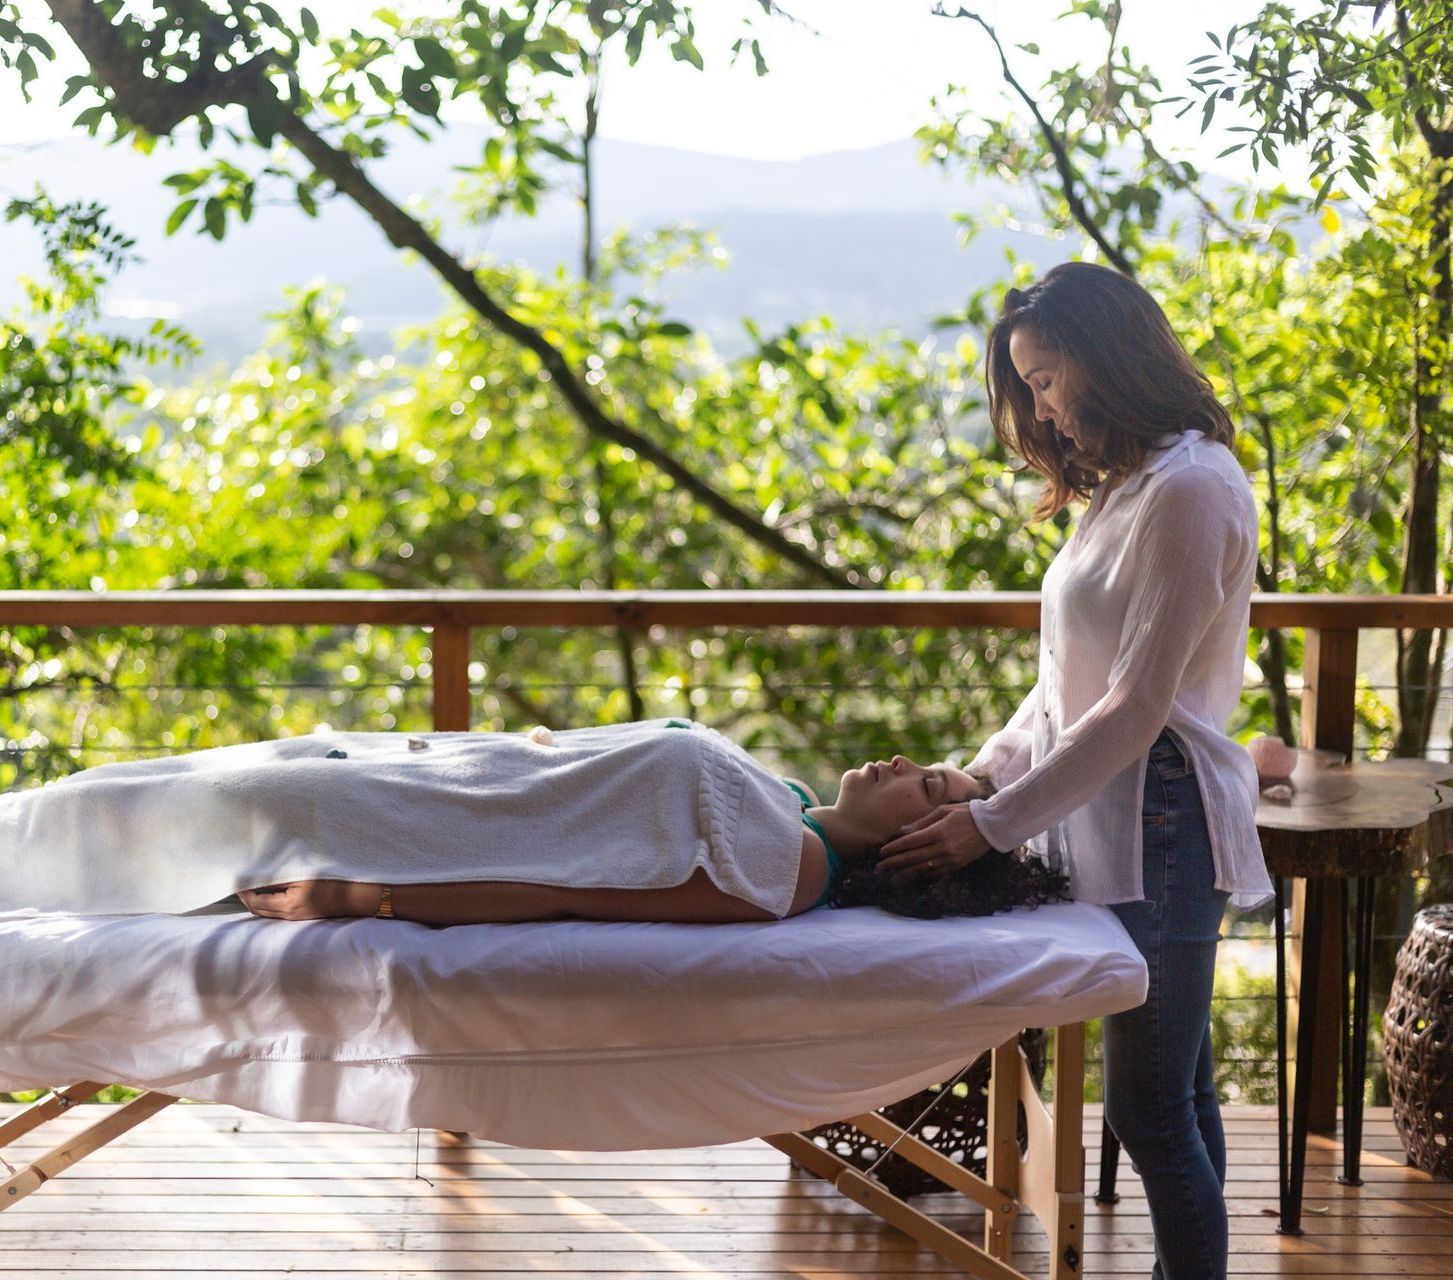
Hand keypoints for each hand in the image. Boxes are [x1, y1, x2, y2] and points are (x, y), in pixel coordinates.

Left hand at [239, 880, 376, 920]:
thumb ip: (281, 875)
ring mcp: (298, 917)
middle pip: (259, 911)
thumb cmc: (335, 880)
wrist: (361, 895)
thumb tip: (258, 874)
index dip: (244, 891)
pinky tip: (274, 889)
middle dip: (248, 898)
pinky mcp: (306, 914)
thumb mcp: (306, 873)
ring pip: (269, 911)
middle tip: (241, 881)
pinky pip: (280, 910)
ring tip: (254, 883)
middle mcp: (290, 915)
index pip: (256, 902)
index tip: (236, 878)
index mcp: (288, 906)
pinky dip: (271, 901)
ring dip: (259, 900)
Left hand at [877, 804, 990, 878]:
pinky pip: (936, 873)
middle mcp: (942, 847)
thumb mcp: (943, 811)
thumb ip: (922, 822)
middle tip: (879, 868)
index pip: (909, 842)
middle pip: (912, 858)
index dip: (894, 848)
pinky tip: (912, 876)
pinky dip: (922, 875)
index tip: (881, 852)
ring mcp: (950, 858)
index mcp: (937, 832)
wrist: (992, 825)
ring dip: (905, 872)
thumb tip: (902, 831)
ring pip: (922, 869)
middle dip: (893, 863)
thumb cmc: (966, 813)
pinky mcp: (957, 865)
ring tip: (891, 875)